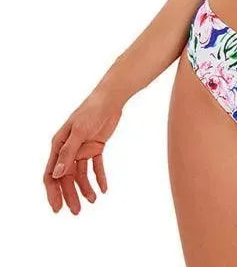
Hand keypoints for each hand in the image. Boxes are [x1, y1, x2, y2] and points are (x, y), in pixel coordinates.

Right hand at [43, 88, 122, 214]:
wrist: (111, 98)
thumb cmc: (92, 110)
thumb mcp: (80, 131)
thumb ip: (68, 152)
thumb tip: (57, 174)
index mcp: (59, 145)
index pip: (52, 174)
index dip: (53, 192)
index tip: (57, 208)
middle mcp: (68, 149)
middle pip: (66, 177)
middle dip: (70, 195)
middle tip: (77, 212)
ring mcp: (82, 148)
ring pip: (81, 174)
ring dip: (85, 188)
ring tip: (93, 200)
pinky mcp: (95, 146)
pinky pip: (95, 166)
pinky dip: (99, 177)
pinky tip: (104, 188)